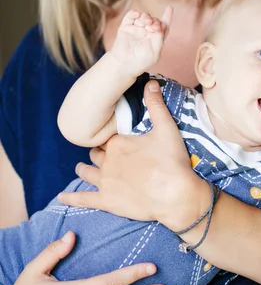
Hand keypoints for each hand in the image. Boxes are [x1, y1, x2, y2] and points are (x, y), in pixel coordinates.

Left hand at [58, 81, 206, 230]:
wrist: (175, 196)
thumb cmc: (172, 161)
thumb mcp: (167, 128)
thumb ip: (156, 105)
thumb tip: (151, 82)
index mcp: (118, 143)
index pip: (106, 138)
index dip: (110, 139)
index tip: (115, 140)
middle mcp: (107, 161)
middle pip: (96, 154)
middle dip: (97, 153)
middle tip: (101, 154)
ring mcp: (104, 182)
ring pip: (86, 172)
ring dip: (82, 169)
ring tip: (80, 168)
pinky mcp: (106, 201)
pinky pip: (83, 199)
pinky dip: (70, 198)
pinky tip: (61, 197)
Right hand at [110, 7, 172, 75]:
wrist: (124, 65)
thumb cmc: (141, 62)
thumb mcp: (155, 53)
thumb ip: (159, 39)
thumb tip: (160, 25)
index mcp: (155, 38)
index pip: (163, 25)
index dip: (167, 16)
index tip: (170, 8)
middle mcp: (147, 32)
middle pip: (154, 20)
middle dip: (156, 21)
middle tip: (154, 27)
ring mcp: (136, 28)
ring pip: (143, 16)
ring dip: (146, 17)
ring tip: (147, 22)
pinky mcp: (126, 27)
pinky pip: (131, 16)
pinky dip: (134, 13)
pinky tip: (137, 15)